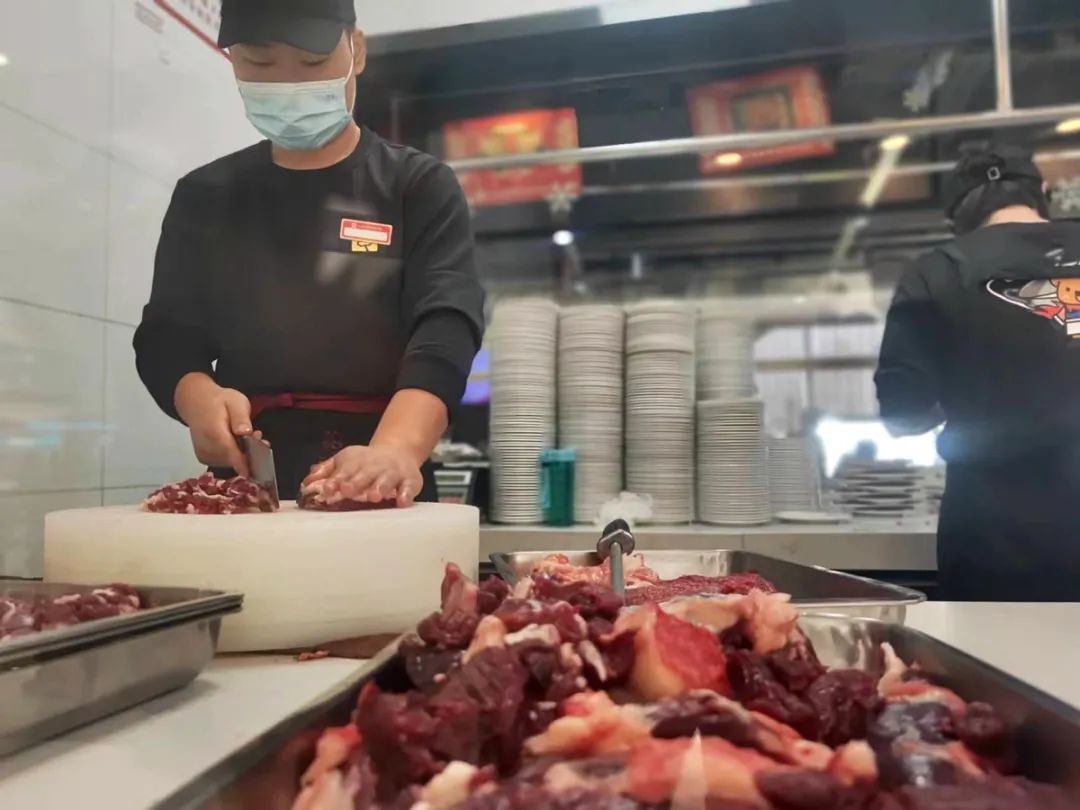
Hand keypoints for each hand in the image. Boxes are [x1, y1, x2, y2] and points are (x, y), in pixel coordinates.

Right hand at [174, 373, 252, 476]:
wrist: (197, 402)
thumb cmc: (219, 401)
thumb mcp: (236, 402)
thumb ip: (241, 418)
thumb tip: (246, 432)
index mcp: (214, 432)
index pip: (232, 454)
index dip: (247, 461)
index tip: (260, 461)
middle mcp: (206, 447)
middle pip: (233, 460)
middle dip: (249, 452)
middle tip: (257, 435)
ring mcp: (203, 454)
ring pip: (230, 463)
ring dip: (242, 453)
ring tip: (245, 436)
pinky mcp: (203, 457)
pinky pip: (223, 462)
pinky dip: (232, 455)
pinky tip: (236, 442)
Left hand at [303, 444, 421, 506]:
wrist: (398, 452)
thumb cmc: (365, 463)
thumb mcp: (344, 461)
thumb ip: (326, 471)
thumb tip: (306, 483)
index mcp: (356, 461)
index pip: (345, 470)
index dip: (336, 479)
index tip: (328, 489)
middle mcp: (374, 466)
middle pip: (365, 474)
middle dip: (357, 482)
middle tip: (348, 491)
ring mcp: (393, 473)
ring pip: (387, 479)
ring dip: (381, 486)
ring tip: (374, 496)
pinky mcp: (410, 480)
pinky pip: (409, 487)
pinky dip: (406, 493)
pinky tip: (402, 501)